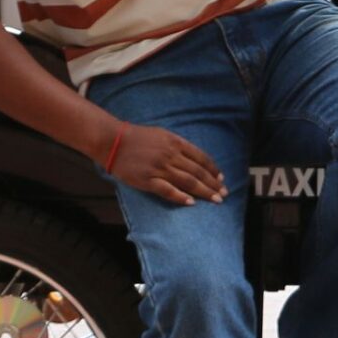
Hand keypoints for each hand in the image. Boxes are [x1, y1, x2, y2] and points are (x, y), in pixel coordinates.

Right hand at [105, 123, 226, 205]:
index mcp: (175, 142)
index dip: (213, 169)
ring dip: (204, 192)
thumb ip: (178, 145)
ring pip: (187, 182)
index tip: (221, 178)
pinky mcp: (147, 180)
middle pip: (197, 172)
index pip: (201, 158)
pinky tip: (191, 203)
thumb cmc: (137, 137)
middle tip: (224, 193)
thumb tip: (194, 159)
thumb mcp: (162, 134)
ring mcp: (159, 168)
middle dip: (213, 184)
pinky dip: (180, 197)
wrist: (113, 141)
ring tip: (215, 200)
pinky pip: (167, 191)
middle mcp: (170, 155)